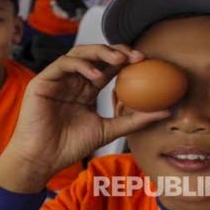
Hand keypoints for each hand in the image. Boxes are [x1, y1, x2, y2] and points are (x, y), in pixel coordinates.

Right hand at [0, 45, 171, 192]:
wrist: (43, 159)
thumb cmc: (69, 146)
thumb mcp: (108, 131)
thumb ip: (133, 120)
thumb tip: (166, 111)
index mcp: (85, 90)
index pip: (107, 68)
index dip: (125, 60)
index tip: (145, 61)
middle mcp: (72, 81)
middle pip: (95, 55)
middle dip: (116, 51)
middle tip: (136, 56)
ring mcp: (57, 79)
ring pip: (79, 53)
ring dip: (100, 52)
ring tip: (118, 59)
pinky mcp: (43, 81)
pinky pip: (63, 64)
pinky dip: (80, 65)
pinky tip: (95, 75)